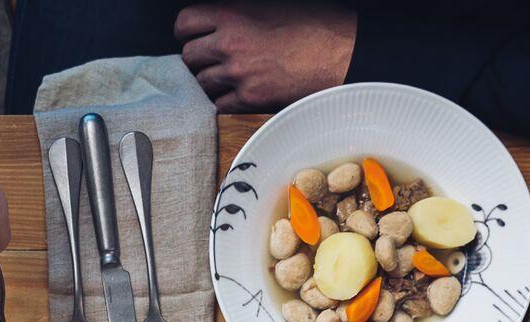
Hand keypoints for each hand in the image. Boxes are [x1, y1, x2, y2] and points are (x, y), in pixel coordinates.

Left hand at [175, 2, 356, 112]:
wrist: (344, 54)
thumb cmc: (316, 26)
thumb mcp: (273, 6)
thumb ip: (240, 14)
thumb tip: (221, 22)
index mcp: (234, 15)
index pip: (185, 23)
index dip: (187, 30)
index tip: (194, 35)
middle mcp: (230, 44)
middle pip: (188, 57)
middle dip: (198, 58)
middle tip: (213, 59)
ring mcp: (237, 74)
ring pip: (201, 83)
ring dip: (210, 81)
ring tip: (229, 76)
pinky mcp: (249, 99)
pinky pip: (218, 105)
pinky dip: (224, 100)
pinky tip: (239, 92)